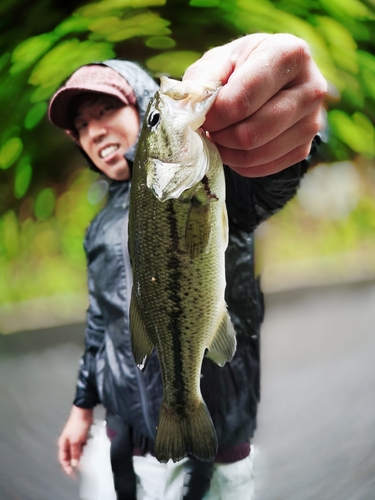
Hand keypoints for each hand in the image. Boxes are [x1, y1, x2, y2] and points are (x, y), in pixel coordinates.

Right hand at [57, 406, 93, 474]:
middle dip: (74, 462)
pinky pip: (82, 446)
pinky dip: (85, 450)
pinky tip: (90, 453)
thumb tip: (74, 464)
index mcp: (63, 444)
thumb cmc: (78, 426)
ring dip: (80, 457)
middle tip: (81, 469)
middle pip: (70, 456)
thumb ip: (75, 453)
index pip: (63, 459)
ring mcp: (75, 439)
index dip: (66, 467)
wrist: (84, 412)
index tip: (73, 474)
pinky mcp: (81, 436)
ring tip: (86, 462)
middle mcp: (68, 443)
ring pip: (76, 452)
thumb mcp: (76, 441)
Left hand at [183, 33, 326, 176]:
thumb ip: (201, 83)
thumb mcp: (217, 63)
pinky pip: (263, 168)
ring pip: (257, 154)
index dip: (214, 116)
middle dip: (220, 136)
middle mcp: (311, 88)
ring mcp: (312, 122)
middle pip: (251, 133)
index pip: (242, 101)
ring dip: (228, 151)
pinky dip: (240, 163)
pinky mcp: (304, 148)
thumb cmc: (237, 69)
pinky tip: (234, 147)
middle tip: (210, 128)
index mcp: (289, 53)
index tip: (202, 115)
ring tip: (219, 136)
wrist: (266, 83)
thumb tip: (189, 114)